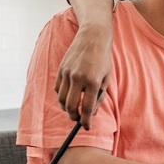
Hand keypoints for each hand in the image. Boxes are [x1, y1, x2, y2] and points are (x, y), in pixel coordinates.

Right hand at [55, 0, 114, 129]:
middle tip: (77, 120)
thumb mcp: (106, 78)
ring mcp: (67, 73)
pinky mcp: (61, 69)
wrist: (93, 36)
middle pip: (70, 106)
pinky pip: (57, 88)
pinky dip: (60, 97)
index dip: (86, 121)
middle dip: (74, 117)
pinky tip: (66, 98)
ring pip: (61, 99)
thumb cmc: (103, 58)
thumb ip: (99, 96)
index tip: (87, 127)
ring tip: (72, 110)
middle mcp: (78, 78)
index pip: (86, 108)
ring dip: (65, 108)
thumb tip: (91, 113)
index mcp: (93, 81)